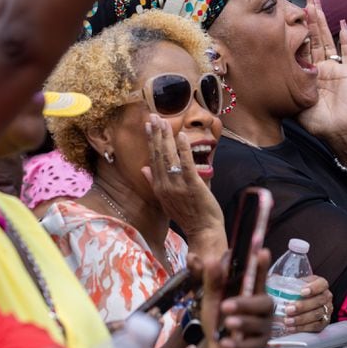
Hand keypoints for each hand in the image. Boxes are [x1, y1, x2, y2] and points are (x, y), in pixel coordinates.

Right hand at [141, 115, 225, 246]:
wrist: (203, 230)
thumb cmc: (188, 215)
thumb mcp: (166, 199)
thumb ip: (154, 182)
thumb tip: (144, 168)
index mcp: (159, 187)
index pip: (152, 159)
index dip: (151, 141)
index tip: (148, 126)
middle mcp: (165, 185)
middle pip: (158, 155)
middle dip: (155, 134)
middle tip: (153, 116)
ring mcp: (177, 185)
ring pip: (169, 157)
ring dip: (165, 137)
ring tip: (163, 121)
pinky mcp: (192, 185)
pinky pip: (185, 164)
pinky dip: (182, 149)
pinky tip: (180, 135)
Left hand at [192, 250, 273, 347]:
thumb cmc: (218, 318)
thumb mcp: (211, 299)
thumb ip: (212, 281)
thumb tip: (211, 259)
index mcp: (252, 292)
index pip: (259, 277)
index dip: (262, 266)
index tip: (263, 252)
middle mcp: (262, 308)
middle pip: (264, 302)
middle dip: (246, 303)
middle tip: (226, 305)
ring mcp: (263, 327)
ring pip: (259, 323)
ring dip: (242, 322)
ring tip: (227, 324)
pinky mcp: (259, 345)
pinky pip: (251, 344)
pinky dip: (237, 344)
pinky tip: (225, 343)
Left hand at [283, 275, 332, 332]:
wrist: (302, 306)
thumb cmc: (296, 291)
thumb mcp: (293, 283)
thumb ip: (283, 280)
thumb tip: (270, 277)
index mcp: (321, 284)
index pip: (322, 284)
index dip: (314, 288)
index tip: (302, 292)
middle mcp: (326, 297)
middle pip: (318, 301)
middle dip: (303, 306)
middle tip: (288, 309)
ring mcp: (327, 310)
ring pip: (316, 315)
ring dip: (301, 319)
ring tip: (287, 321)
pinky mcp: (323, 323)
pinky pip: (315, 327)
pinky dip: (302, 328)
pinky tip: (291, 328)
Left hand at [296, 0, 346, 140]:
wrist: (336, 130)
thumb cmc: (315, 121)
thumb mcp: (293, 100)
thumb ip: (285, 87)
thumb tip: (264, 76)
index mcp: (307, 72)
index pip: (301, 46)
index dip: (297, 30)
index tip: (290, 14)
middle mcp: (320, 66)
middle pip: (314, 36)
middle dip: (310, 17)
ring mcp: (334, 67)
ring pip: (327, 39)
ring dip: (323, 21)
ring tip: (318, 4)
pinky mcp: (346, 71)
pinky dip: (345, 37)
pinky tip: (343, 23)